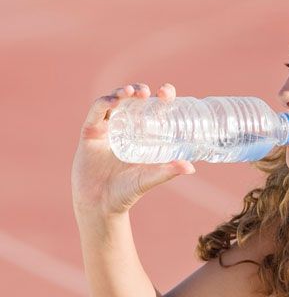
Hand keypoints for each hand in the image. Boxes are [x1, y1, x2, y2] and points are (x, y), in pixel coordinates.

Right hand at [71, 83, 195, 216]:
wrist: (100, 205)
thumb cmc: (126, 191)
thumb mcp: (149, 178)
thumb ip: (167, 172)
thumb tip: (191, 167)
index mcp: (143, 134)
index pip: (153, 109)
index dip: (161, 97)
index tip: (167, 93)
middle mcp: (125, 127)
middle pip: (132, 100)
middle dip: (139, 90)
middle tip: (147, 92)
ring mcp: (106, 128)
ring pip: (113, 102)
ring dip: (122, 93)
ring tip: (132, 92)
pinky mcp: (90, 133)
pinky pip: (95, 113)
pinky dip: (104, 104)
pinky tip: (113, 102)